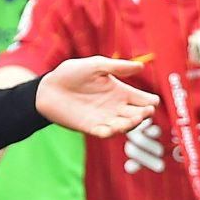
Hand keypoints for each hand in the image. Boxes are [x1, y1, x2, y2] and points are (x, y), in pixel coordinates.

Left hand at [36, 56, 155, 137]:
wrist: (48, 88)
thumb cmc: (71, 73)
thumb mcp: (95, 65)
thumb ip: (118, 67)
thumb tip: (141, 66)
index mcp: (121, 92)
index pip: (143, 100)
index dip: (150, 102)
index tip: (152, 101)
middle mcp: (116, 107)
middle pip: (138, 115)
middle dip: (144, 114)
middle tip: (145, 111)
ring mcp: (105, 118)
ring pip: (125, 126)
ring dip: (130, 125)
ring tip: (132, 119)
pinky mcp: (91, 127)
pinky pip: (105, 133)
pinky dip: (110, 133)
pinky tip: (111, 129)